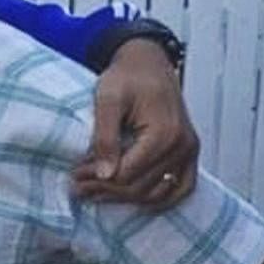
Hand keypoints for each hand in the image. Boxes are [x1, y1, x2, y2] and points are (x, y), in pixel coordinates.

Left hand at [72, 37, 198, 208]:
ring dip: (126, 199)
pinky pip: (180, 188)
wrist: (148, 63)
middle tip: (77, 189)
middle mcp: (182, 147)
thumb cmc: (126, 77)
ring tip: (95, 195)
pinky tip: (132, 200)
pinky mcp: (189, 153)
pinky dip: (157, 198)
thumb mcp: (107, 100)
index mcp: (164, 133)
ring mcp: (189, 152)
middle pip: (142, 186)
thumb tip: (104, 173)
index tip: (74, 178)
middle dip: (106, 191)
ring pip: (159, 193)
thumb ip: (106, 136)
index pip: (128, 173)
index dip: (98, 180)